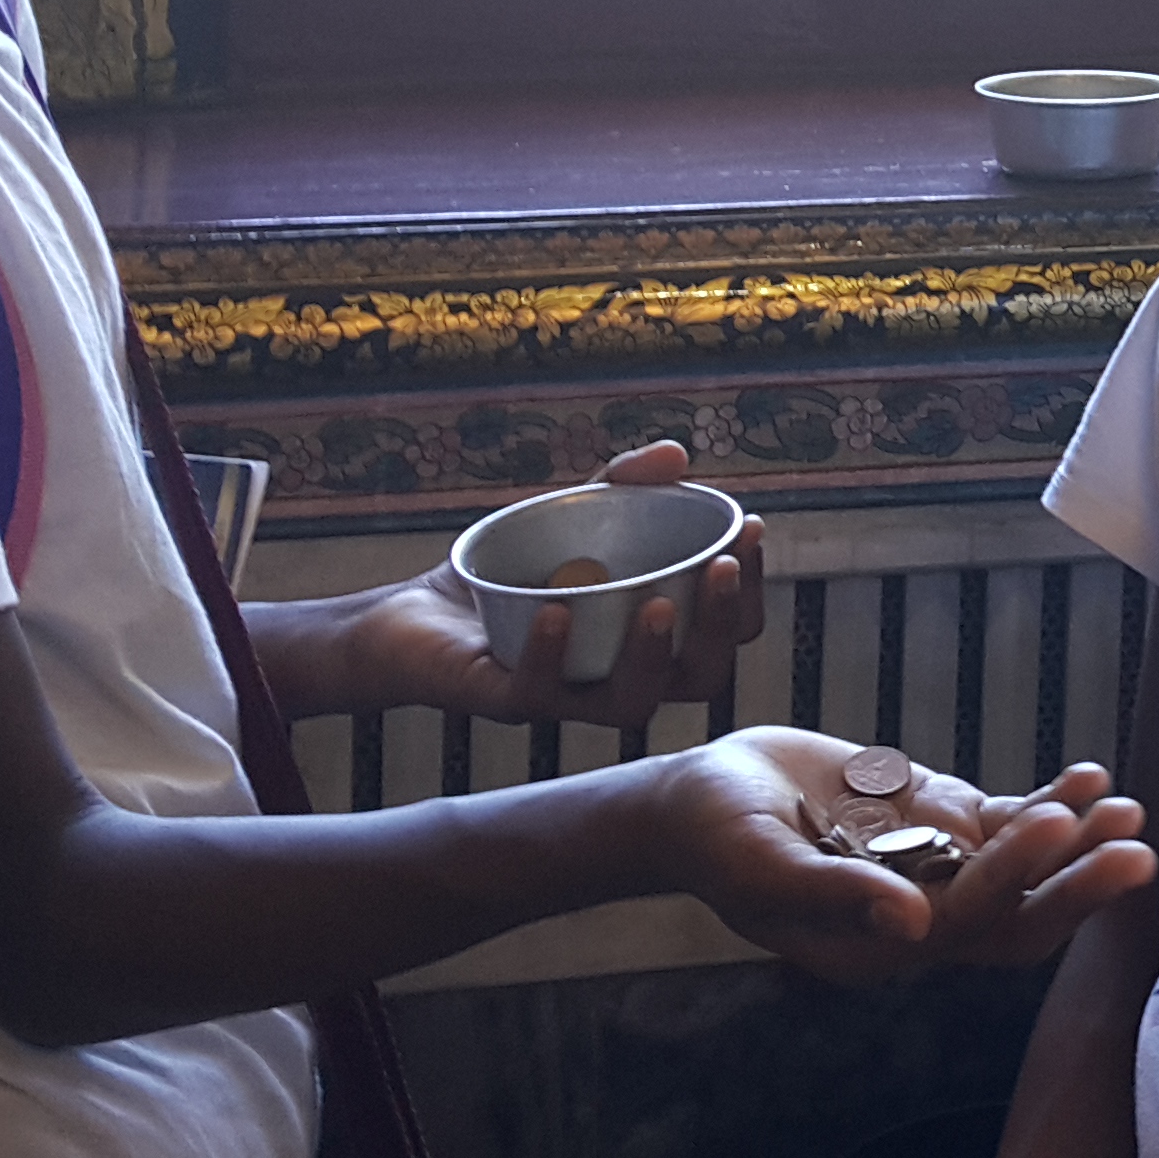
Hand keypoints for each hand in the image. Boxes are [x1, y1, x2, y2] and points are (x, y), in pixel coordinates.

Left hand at [310, 441, 770, 729]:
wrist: (407, 616)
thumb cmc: (502, 572)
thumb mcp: (569, 515)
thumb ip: (623, 486)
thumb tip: (679, 454)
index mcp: (648, 643)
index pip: (726, 634)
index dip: (751, 590)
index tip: (749, 530)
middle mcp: (617, 679)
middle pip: (701, 678)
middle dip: (723, 626)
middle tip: (724, 568)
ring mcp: (564, 696)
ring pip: (631, 703)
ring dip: (653, 656)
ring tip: (660, 605)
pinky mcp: (503, 700)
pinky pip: (538, 691)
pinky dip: (551, 650)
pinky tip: (554, 608)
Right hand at [657, 734, 1157, 978]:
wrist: (698, 797)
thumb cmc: (715, 835)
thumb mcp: (760, 863)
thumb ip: (833, 895)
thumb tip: (910, 926)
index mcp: (874, 951)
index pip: (963, 925)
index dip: (1010, 879)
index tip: (1054, 825)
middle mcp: (917, 923)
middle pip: (1014, 917)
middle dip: (1075, 887)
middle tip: (1135, 851)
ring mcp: (935, 871)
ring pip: (1023, 871)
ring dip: (1078, 844)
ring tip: (1127, 807)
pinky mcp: (939, 825)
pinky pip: (1007, 823)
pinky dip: (1051, 802)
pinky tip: (1092, 774)